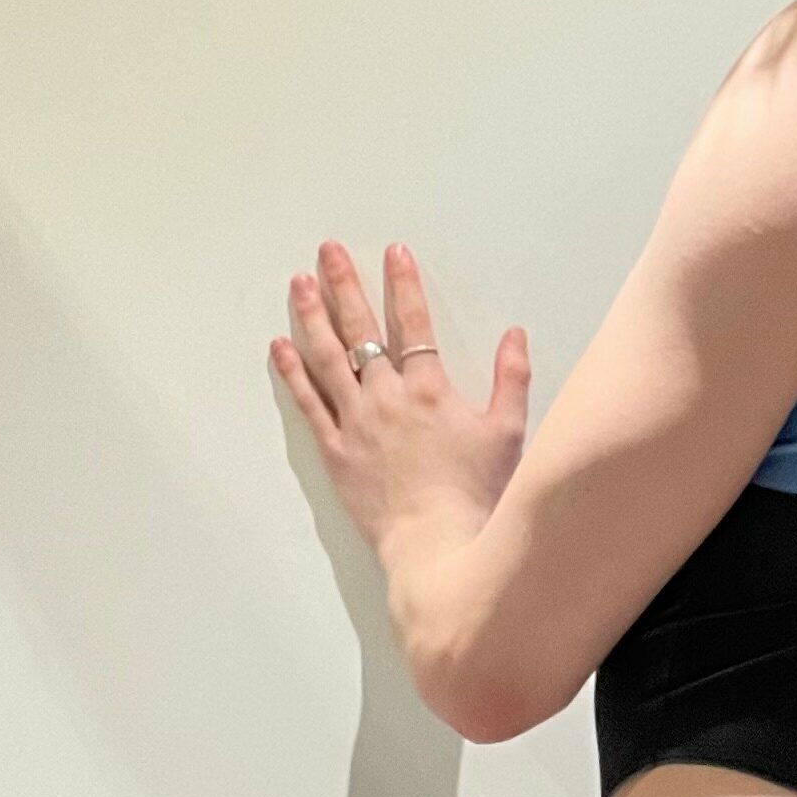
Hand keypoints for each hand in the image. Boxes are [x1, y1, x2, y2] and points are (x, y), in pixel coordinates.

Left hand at [270, 240, 529, 560]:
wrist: (437, 545)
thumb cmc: (476, 494)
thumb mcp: (508, 433)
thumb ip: (512, 378)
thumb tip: (515, 334)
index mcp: (430, 390)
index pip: (413, 322)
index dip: (404, 283)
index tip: (394, 251)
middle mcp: (387, 398)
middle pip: (360, 330)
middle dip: (343, 284)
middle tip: (327, 251)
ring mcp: (355, 423)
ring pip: (327, 358)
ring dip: (311, 316)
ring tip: (298, 283)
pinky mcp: (334, 451)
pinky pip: (308, 403)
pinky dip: (292, 372)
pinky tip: (280, 346)